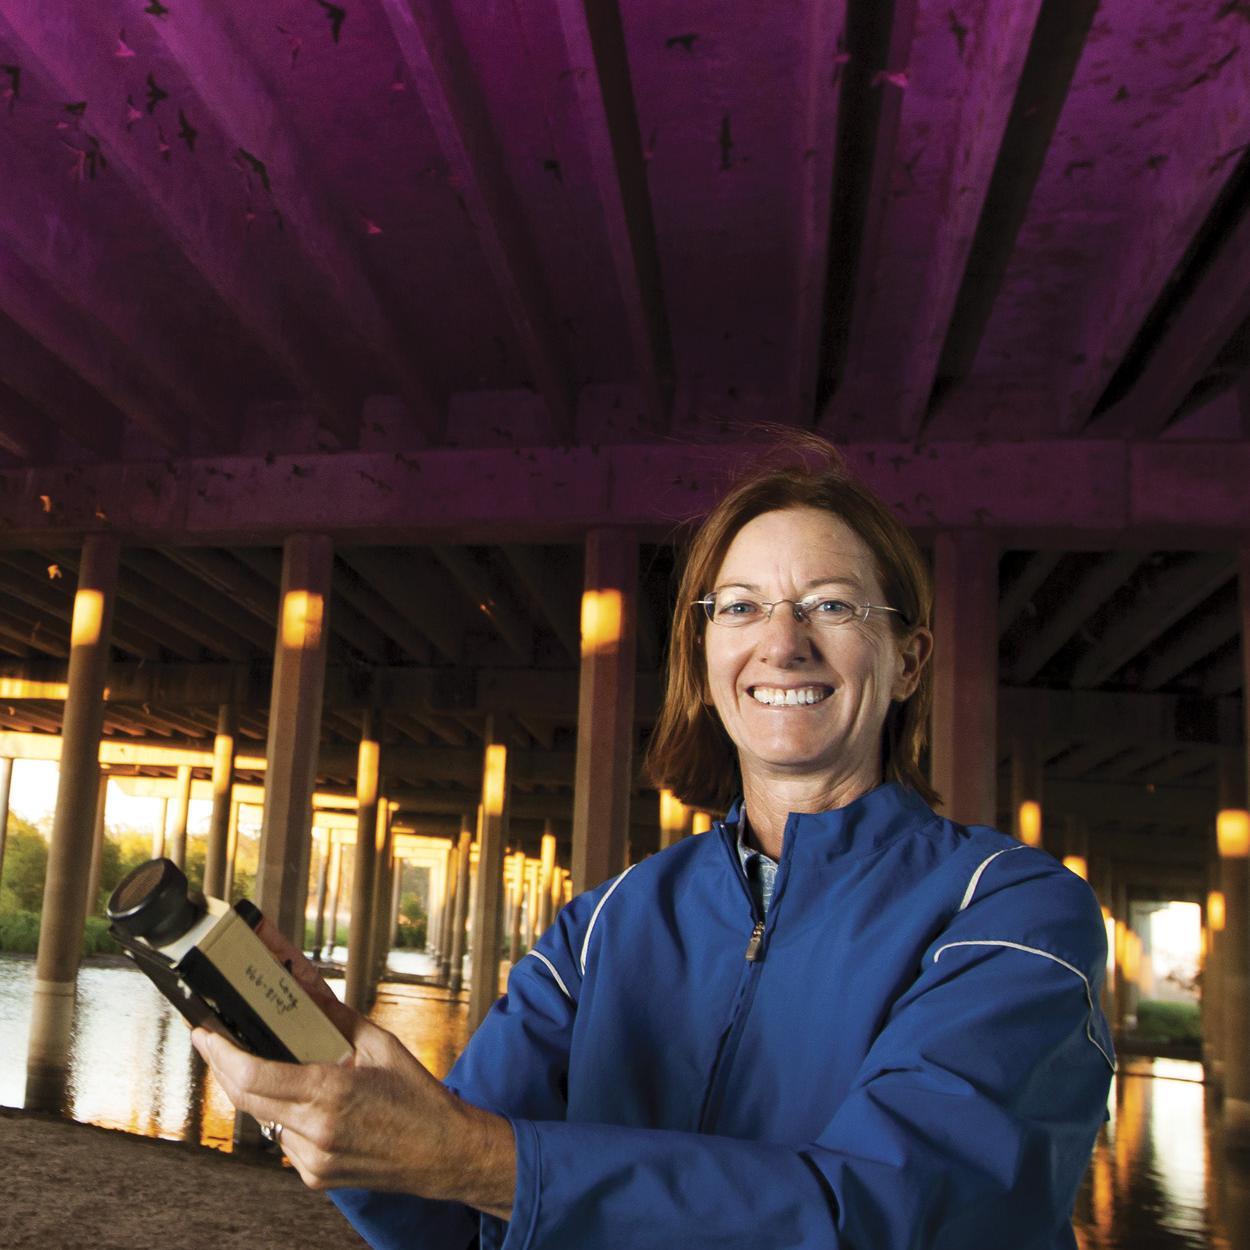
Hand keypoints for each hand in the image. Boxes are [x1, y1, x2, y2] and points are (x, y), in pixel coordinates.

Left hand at [192, 921, 515, 1218]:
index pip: (254, 1075)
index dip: (221, 1053)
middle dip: (223, 1066)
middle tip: (212, 1038)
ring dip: (261, 1090)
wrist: (443, 1153)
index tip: (204, 1032)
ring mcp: (312, 1160)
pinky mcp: (314, 1176)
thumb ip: (333, 1015)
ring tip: (275, 1064)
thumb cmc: (417, 1095)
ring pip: (265, 1119)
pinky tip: (311, 1104)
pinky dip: (287, 1116)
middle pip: (246, 1098)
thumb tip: (302, 981)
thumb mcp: (379, 1044)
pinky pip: (284, 1139)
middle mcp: (314, 1131)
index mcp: (330, 1093)